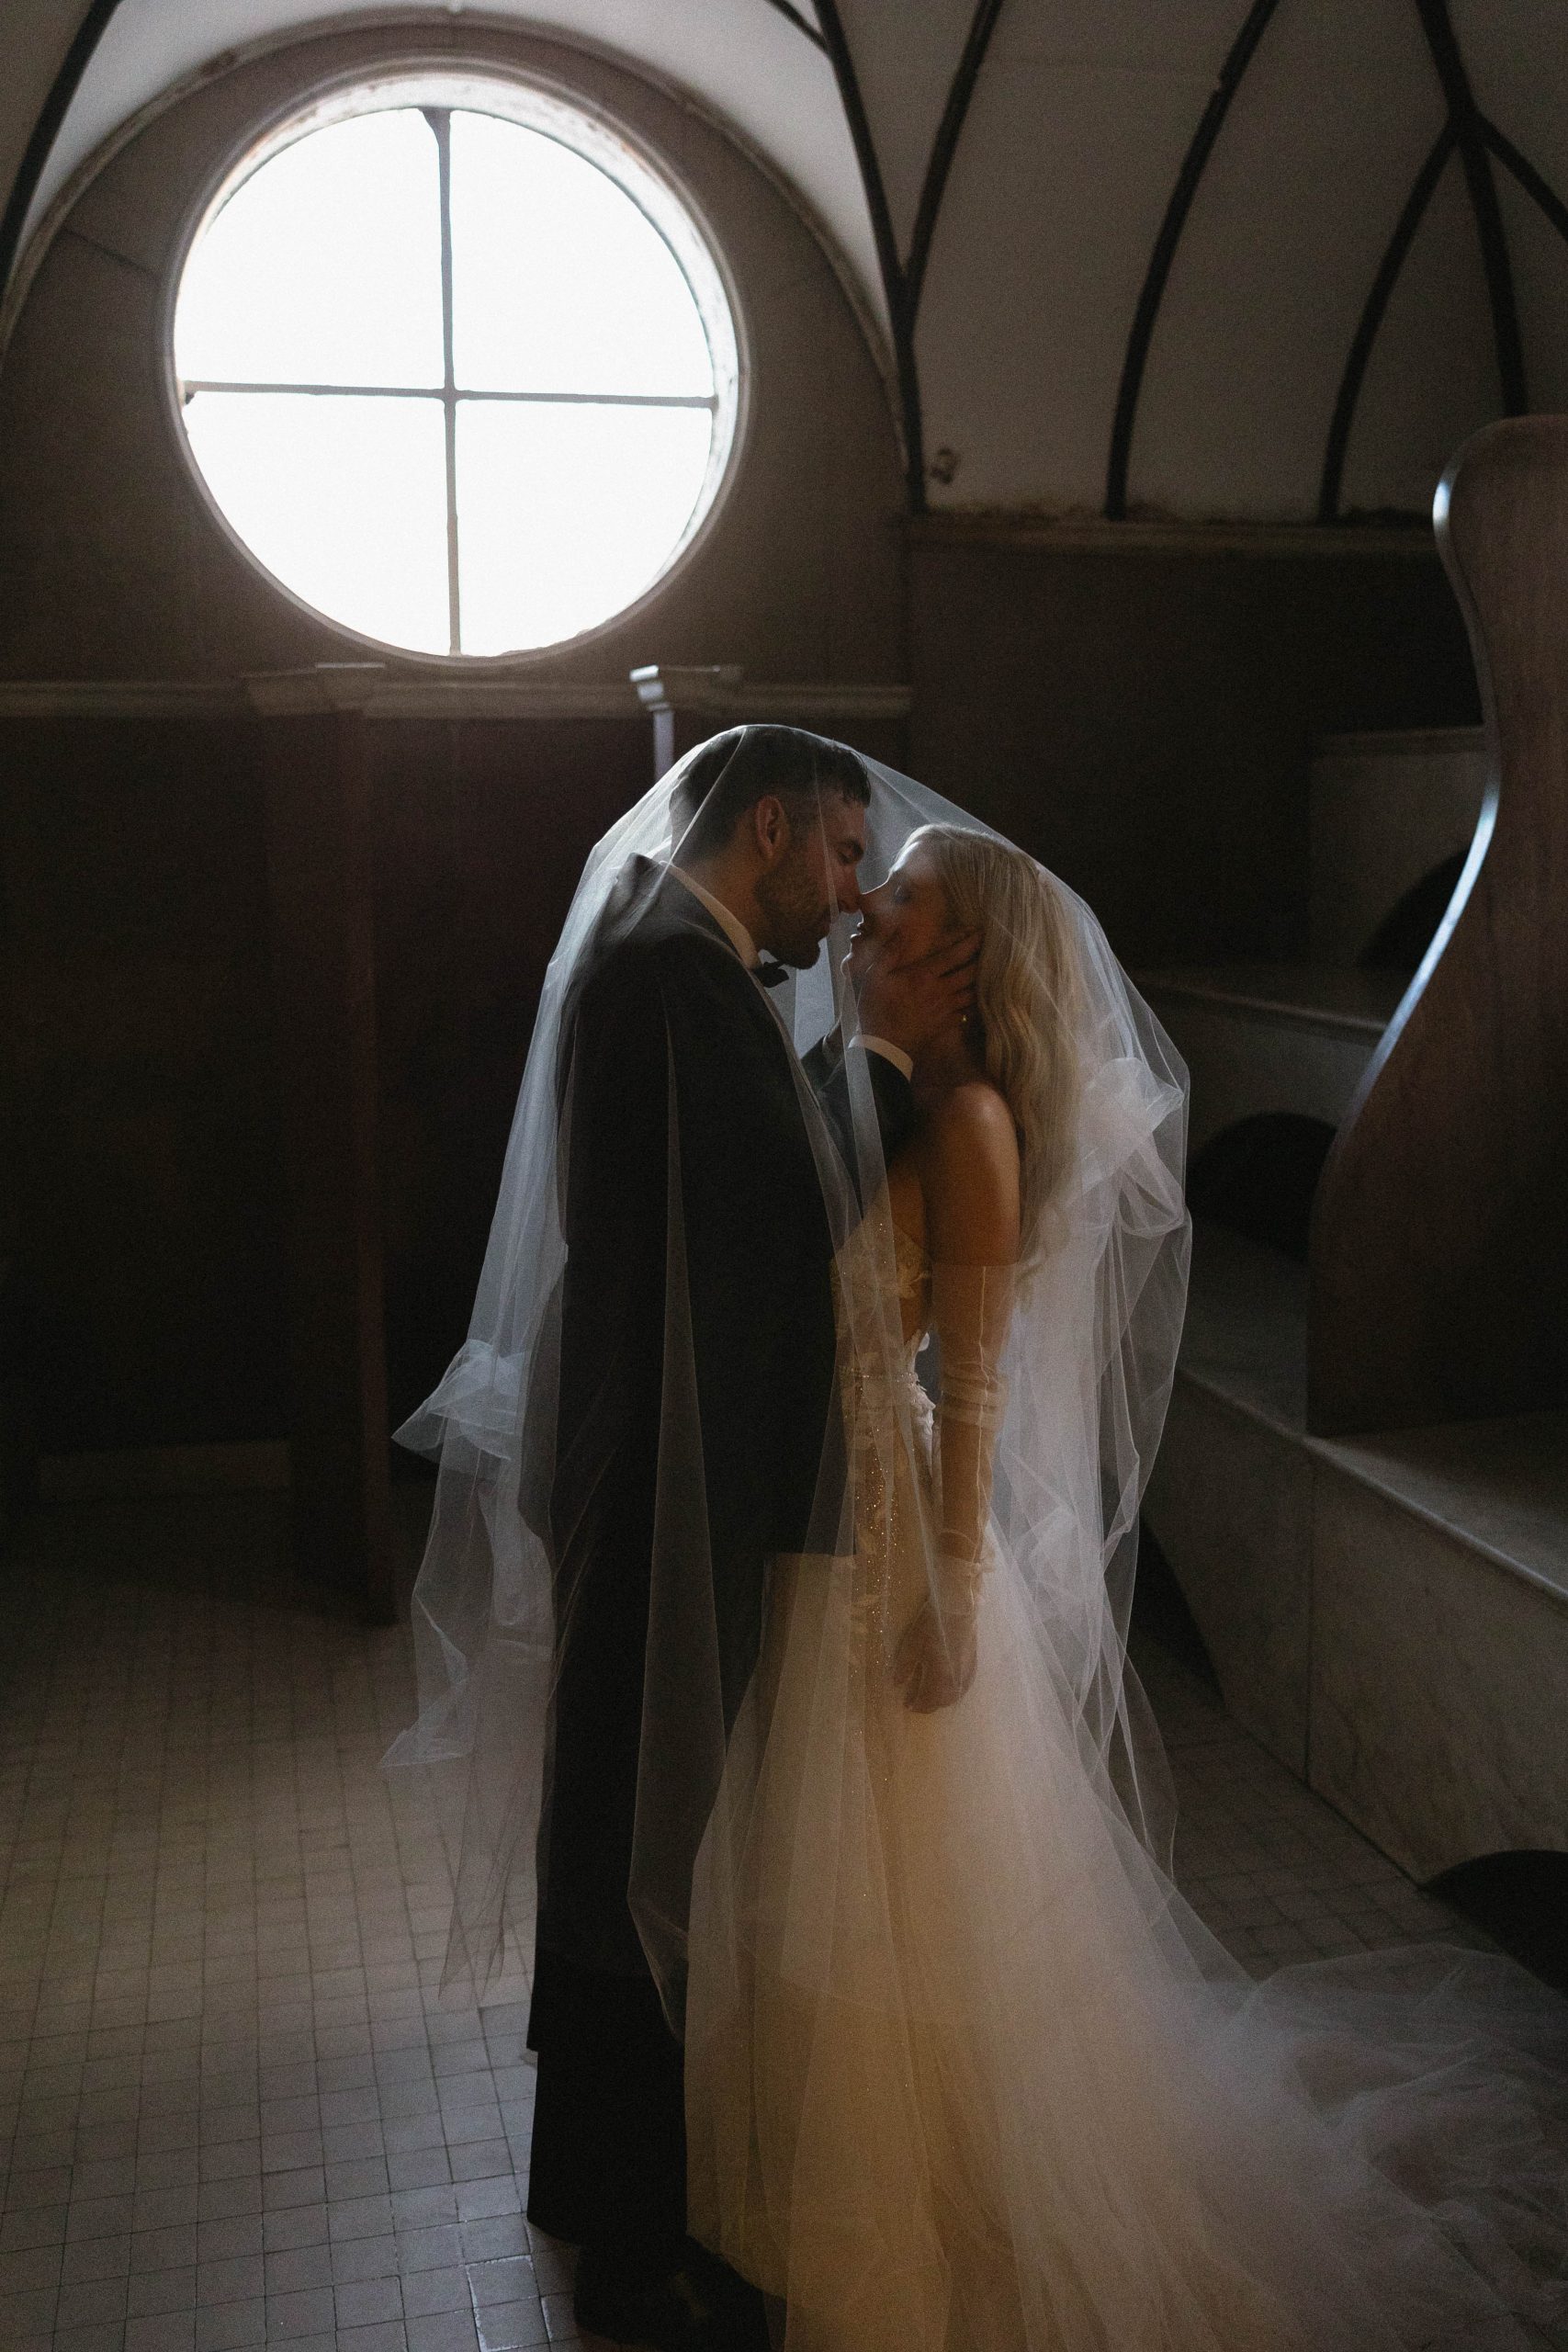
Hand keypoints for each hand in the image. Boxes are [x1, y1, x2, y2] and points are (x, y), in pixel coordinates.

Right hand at [846, 927, 978, 1062]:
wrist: (883, 1046)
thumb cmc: (876, 1009)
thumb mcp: (874, 977)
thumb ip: (889, 952)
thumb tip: (900, 931)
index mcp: (923, 975)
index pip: (954, 955)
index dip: (971, 943)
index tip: (982, 933)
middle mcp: (940, 990)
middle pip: (970, 972)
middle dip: (983, 960)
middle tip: (992, 950)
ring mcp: (945, 1008)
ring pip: (973, 992)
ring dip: (983, 981)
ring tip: (990, 972)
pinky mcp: (946, 1024)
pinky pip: (968, 1012)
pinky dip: (977, 1003)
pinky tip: (980, 998)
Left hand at [892, 1594, 977, 1712]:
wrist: (956, 1610)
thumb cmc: (931, 1626)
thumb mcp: (911, 1645)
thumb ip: (904, 1667)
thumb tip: (897, 1684)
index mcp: (939, 1679)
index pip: (928, 1701)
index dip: (917, 1705)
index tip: (907, 1705)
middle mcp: (955, 1681)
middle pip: (943, 1701)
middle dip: (930, 1705)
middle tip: (917, 1702)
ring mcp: (966, 1672)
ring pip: (955, 1695)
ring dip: (942, 1699)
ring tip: (932, 1695)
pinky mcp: (973, 1663)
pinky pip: (964, 1685)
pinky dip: (954, 1690)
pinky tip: (949, 1684)